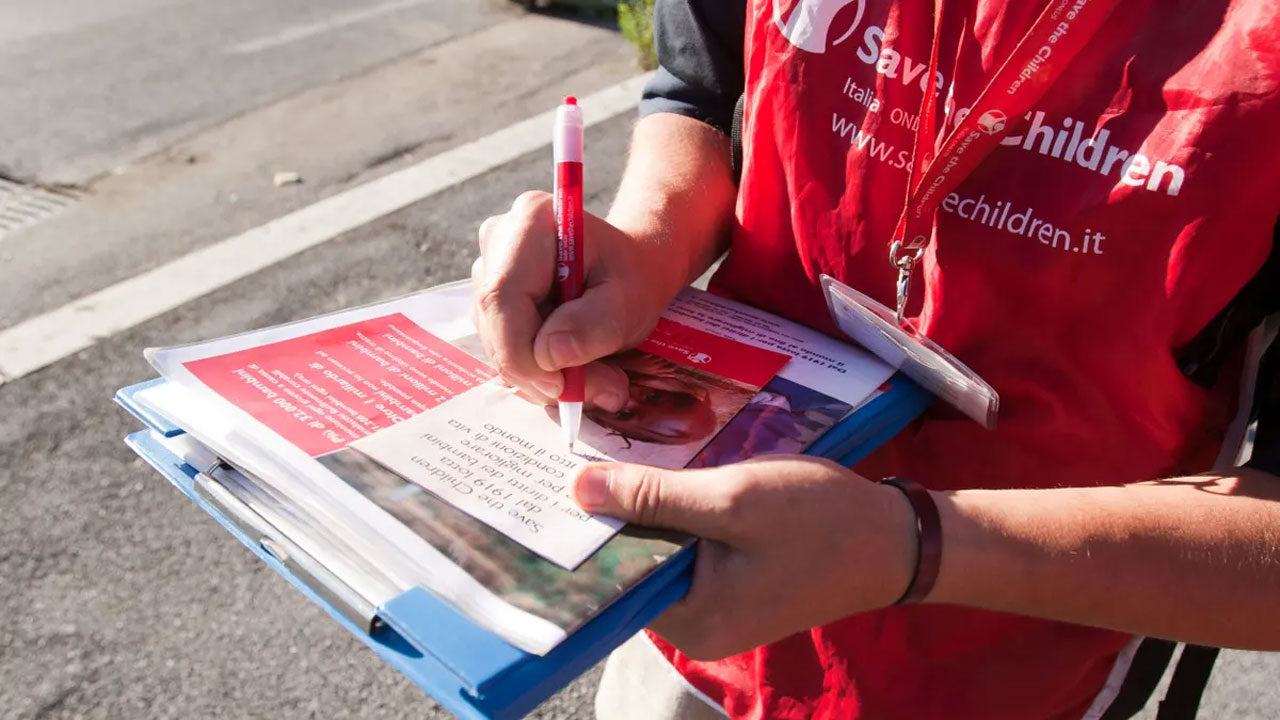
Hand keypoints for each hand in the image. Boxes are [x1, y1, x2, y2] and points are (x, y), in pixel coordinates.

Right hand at [472, 191, 684, 409]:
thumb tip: (549, 355)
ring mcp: (489, 269)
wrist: (630, 269)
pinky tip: (576, 367)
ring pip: (496, 342)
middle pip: (495, 323)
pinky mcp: (491, 300)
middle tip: (601, 389)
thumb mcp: (629, 302)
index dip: (521, 352)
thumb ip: (594, 326)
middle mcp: (499, 240)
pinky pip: (502, 346)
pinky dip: (538, 370)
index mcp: (531, 223)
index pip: (502, 297)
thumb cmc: (633, 277)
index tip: (561, 386)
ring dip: (545, 376)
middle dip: (540, 373)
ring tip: (601, 377)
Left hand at [573, 457, 917, 659]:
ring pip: (661, 548)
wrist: (898, 537)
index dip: (587, 527)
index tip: (560, 479)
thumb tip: (578, 490)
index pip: (614, 576)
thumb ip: (655, 497)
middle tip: (589, 451)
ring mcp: (718, 605)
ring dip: (651, 504)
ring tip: (625, 453)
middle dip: (618, 509)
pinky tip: (673, 473)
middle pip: (634, 561)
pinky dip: (681, 510)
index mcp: (693, 620)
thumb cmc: (823, 520)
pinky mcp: (734, 582)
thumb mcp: (733, 498)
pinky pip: (689, 545)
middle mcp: (698, 625)